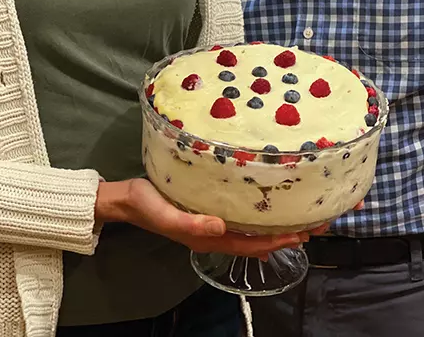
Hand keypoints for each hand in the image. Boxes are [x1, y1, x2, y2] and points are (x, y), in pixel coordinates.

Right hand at [96, 178, 326, 258]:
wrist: (126, 199)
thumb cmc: (145, 204)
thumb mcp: (165, 212)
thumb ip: (191, 223)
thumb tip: (221, 227)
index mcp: (208, 237)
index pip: (252, 244)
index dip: (279, 239)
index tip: (305, 232)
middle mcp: (215, 233)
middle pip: (259, 239)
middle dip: (288, 232)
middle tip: (318, 222)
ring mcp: (212, 222)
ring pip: (253, 229)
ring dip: (278, 224)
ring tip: (303, 216)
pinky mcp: (207, 208)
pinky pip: (241, 217)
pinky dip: (260, 215)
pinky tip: (270, 207)